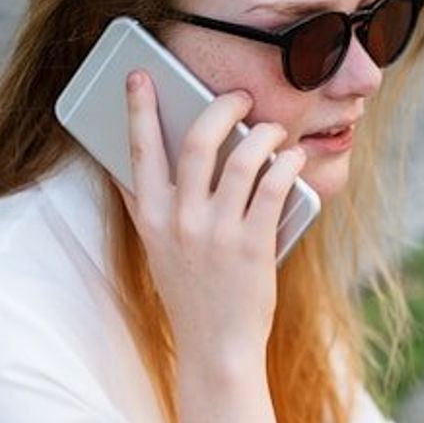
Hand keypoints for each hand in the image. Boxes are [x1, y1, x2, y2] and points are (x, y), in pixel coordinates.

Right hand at [116, 70, 306, 379]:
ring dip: (264, 134)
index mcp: (151, 217)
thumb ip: (146, 208)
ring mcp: (218, 232)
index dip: (139, 108)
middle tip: (241, 98)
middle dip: (222, 107)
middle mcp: (180, 220)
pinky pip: (274, 187)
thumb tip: (131, 166)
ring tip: (275, 131)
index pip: (139, 150)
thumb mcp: (156, 249)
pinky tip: (292, 158)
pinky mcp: (254, 245)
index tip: (140, 76)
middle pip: (199, 141)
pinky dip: (287, 164)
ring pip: (243, 159)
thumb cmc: (190, 292)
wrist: (215, 346)